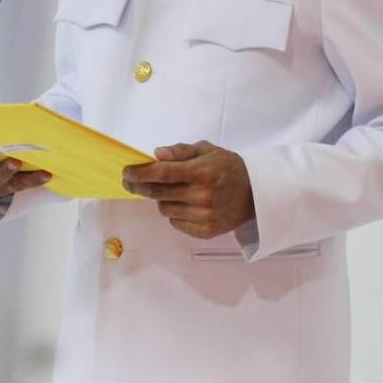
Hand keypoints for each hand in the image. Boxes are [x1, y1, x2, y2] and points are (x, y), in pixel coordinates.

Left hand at [121, 141, 254, 238]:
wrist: (255, 194)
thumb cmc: (228, 167)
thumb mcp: (207, 150)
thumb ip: (180, 151)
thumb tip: (156, 154)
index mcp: (202, 172)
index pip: (162, 173)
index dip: (140, 173)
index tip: (126, 172)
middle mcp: (202, 196)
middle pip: (158, 193)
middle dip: (139, 186)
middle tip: (130, 182)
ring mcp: (204, 216)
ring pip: (164, 208)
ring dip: (161, 199)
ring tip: (170, 191)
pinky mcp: (205, 231)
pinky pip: (175, 222)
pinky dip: (174, 213)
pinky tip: (183, 204)